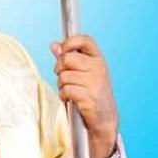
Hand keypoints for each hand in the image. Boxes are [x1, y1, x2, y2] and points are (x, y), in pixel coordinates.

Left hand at [50, 35, 117, 157]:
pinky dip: (63, 95)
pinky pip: (65, 89)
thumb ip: (67, 58)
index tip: (64, 51)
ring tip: (69, 91)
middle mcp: (98, 68)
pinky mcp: (89, 97)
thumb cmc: (89, 92)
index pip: (84, 40)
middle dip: (59, 68)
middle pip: (66, 58)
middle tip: (65, 78)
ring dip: (61, 85)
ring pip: (63, 76)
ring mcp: (95, 82)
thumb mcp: (81, 72)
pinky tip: (69, 99)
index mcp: (97, 58)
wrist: (103, 118)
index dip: (70, 42)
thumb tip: (54, 45)